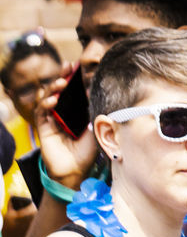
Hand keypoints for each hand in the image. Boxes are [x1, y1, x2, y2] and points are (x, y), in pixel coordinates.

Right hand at [33, 65, 98, 188]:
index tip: (78, 65)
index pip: (73, 91)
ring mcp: (52, 121)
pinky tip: (52, 100)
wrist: (78, 171)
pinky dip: (45, 104)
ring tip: (62, 82)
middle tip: (67, 66)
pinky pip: (41, 113)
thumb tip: (95, 90)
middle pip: (59, 92)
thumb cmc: (89, 150)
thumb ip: (93, 109)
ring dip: (53, 89)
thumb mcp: (95, 126)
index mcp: (76, 113)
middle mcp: (63, 115)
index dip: (74, 79)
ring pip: (48, 99)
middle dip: (62, 77)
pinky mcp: (43, 129)